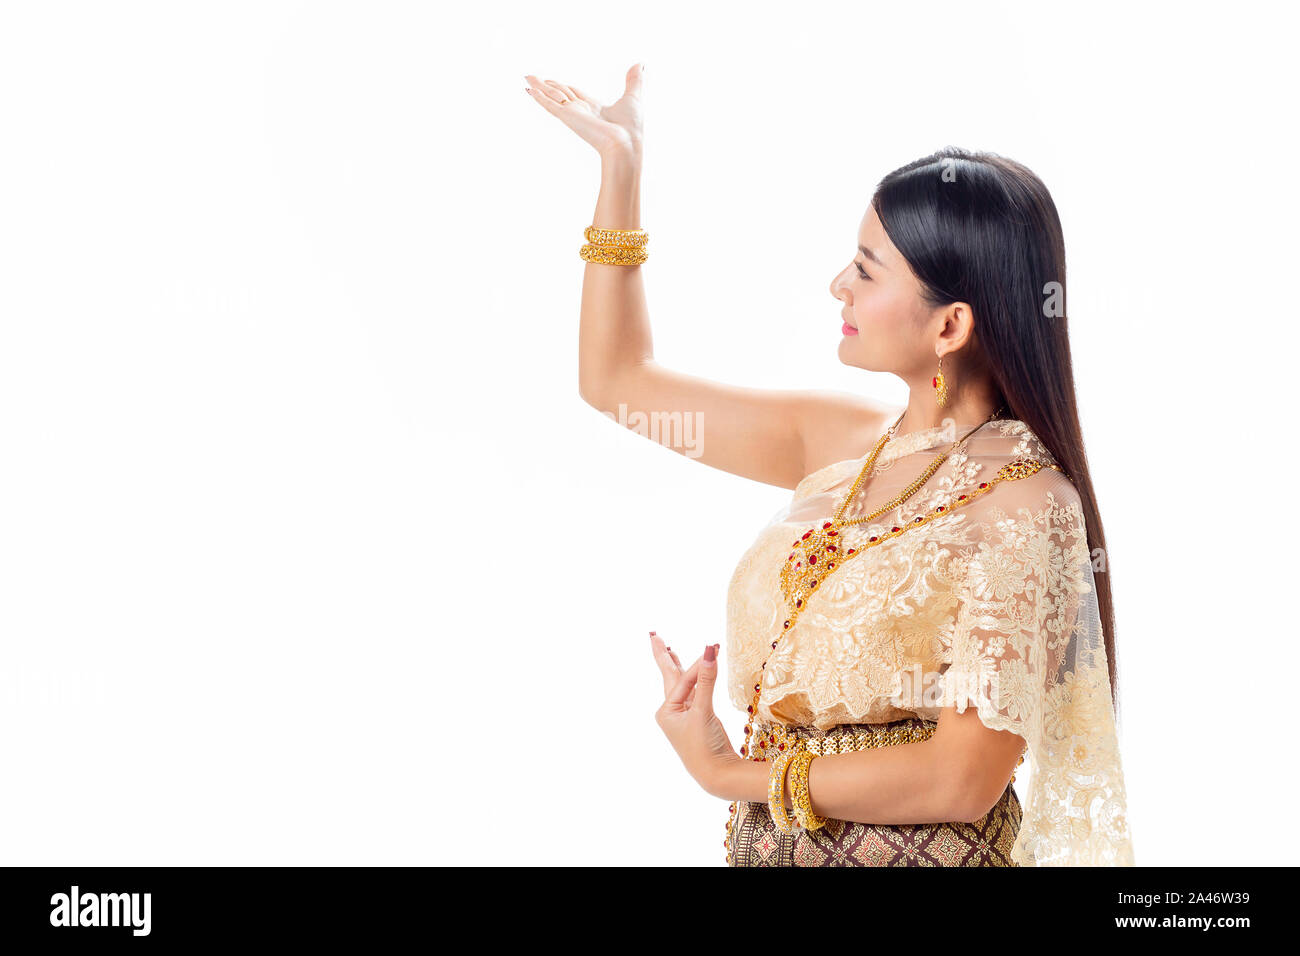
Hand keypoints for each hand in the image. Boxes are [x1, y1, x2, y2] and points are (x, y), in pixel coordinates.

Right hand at [524, 63, 644, 160]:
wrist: (625, 144)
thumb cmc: (631, 128)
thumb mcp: (633, 97)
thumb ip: (633, 81)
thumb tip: (639, 65)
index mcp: (595, 109)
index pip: (575, 94)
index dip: (564, 86)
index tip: (553, 81)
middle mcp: (582, 111)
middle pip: (560, 94)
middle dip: (547, 85)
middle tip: (533, 78)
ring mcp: (573, 114)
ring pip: (552, 96)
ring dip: (539, 87)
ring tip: (526, 78)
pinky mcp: (568, 116)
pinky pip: (550, 104)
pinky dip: (539, 97)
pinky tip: (528, 91)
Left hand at [649, 632, 741, 798]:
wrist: (715, 774)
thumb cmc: (704, 745)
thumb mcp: (703, 711)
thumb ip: (706, 681)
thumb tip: (708, 651)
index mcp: (666, 711)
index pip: (683, 681)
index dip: (699, 665)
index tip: (713, 648)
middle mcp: (671, 711)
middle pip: (669, 676)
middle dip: (664, 656)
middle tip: (653, 635)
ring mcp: (684, 715)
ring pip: (682, 684)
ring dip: (678, 666)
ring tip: (669, 649)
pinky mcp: (698, 718)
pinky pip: (693, 692)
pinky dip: (693, 680)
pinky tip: (692, 673)